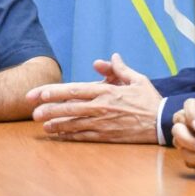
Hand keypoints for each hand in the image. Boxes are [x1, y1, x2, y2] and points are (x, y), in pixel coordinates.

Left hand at [25, 53, 160, 142]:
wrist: (162, 123)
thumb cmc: (149, 99)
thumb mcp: (137, 79)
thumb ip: (118, 69)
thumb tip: (105, 59)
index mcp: (106, 91)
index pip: (74, 90)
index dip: (54, 92)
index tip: (38, 94)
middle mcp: (101, 107)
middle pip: (69, 108)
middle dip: (49, 110)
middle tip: (32, 112)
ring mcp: (103, 124)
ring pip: (74, 124)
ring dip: (56, 125)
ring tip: (42, 126)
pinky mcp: (107, 136)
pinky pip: (85, 136)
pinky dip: (70, 136)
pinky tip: (59, 136)